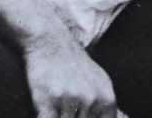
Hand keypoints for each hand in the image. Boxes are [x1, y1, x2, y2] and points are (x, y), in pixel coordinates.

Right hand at [0, 0, 117, 116]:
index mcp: (107, 98)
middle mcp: (91, 100)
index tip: (81, 115)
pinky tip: (44, 111)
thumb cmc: (73, 64)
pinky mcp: (47, 102)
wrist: (49, 41)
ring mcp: (70, 101)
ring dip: (60, 117)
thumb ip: (105, 105)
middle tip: (68, 108)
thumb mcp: (100, 81)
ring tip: (58, 108)